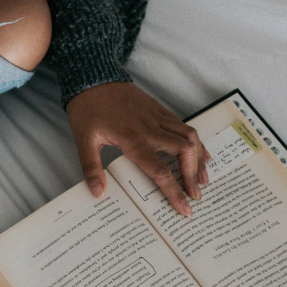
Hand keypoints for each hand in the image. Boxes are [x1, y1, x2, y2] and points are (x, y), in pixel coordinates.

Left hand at [66, 81, 209, 216]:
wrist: (93, 78)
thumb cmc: (88, 109)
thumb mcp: (84, 140)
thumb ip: (92, 168)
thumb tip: (98, 192)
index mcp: (133, 140)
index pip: (160, 171)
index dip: (174, 192)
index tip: (184, 209)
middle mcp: (151, 129)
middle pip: (185, 152)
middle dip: (193, 175)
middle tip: (195, 195)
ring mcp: (158, 117)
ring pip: (190, 137)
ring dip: (199, 159)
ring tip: (203, 179)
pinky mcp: (160, 110)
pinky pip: (184, 126)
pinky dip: (195, 141)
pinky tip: (200, 152)